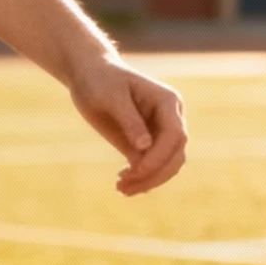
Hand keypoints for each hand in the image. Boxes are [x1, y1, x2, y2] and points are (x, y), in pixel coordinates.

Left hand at [67, 54, 186, 196]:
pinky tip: (123, 184)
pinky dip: (142, 178)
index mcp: (168, 102)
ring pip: (168, 164)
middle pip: (176, 154)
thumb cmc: (100, 80)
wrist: (89, 75)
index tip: (134, 172)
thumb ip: (129, 121)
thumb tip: (145, 147)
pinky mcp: (146, 143)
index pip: (175, 135)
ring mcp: (160, 132)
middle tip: (124, 187)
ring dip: (149, 180)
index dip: (158, 157)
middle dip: (154, 174)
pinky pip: (152, 166)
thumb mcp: (111, 97)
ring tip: (121, 188)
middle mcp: (170, 118)